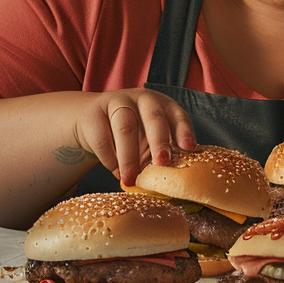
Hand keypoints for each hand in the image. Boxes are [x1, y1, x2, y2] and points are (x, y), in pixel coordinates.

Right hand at [72, 89, 195, 186]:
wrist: (94, 121)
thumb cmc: (133, 135)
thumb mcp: (149, 139)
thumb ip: (160, 154)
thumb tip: (169, 183)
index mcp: (164, 105)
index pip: (178, 115)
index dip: (184, 131)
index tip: (189, 148)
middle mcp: (143, 99)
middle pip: (154, 117)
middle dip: (159, 141)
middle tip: (162, 164)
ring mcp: (118, 102)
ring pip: (125, 128)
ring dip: (129, 157)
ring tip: (131, 180)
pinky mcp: (94, 113)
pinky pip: (103, 138)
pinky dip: (110, 159)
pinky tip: (116, 172)